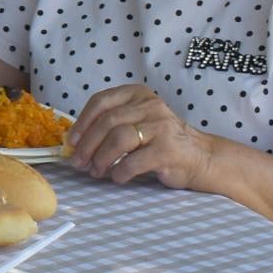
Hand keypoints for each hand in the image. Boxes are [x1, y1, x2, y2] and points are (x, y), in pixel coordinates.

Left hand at [66, 84, 215, 190]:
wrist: (201, 157)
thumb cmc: (161, 141)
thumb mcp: (137, 122)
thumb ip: (111, 125)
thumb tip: (75, 144)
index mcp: (138, 94)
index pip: (101, 101)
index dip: (82, 122)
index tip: (71, 141)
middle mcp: (150, 106)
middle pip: (107, 122)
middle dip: (87, 145)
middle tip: (79, 163)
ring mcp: (161, 127)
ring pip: (118, 139)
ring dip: (101, 159)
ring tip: (96, 171)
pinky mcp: (168, 150)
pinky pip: (133, 161)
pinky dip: (119, 172)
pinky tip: (117, 177)